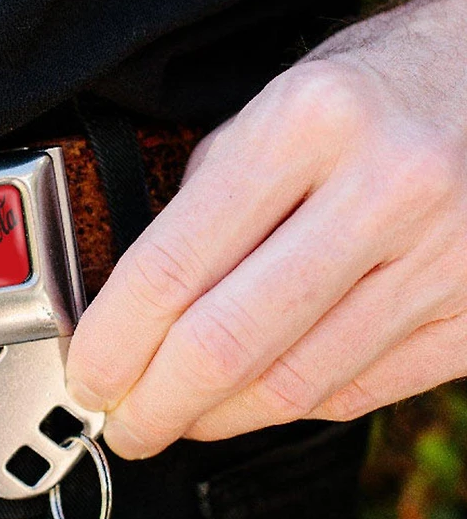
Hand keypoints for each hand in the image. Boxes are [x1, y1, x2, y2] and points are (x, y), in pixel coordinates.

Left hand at [66, 0, 466, 457]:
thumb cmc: (374, 94)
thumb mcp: (274, 110)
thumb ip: (206, 207)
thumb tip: (134, 318)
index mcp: (309, 123)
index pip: (171, 268)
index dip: (111, 344)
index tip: (87, 378)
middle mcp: (385, 190)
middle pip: (226, 346)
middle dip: (152, 406)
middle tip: (123, 424)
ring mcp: (440, 259)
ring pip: (290, 387)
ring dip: (214, 419)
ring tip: (180, 416)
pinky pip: (353, 394)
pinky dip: (284, 409)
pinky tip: (251, 401)